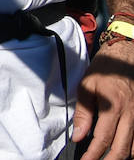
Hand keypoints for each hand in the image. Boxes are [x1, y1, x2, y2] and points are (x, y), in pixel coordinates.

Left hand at [74, 38, 133, 159]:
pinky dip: (133, 149)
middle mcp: (130, 114)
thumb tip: (78, 136)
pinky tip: (123, 151)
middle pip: (122, 148)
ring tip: (108, 159)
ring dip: (122, 156)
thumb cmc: (103, 71)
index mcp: (114, 106)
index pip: (102, 138)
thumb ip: (83, 113)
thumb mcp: (86, 87)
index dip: (93, 154)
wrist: (124, 57)